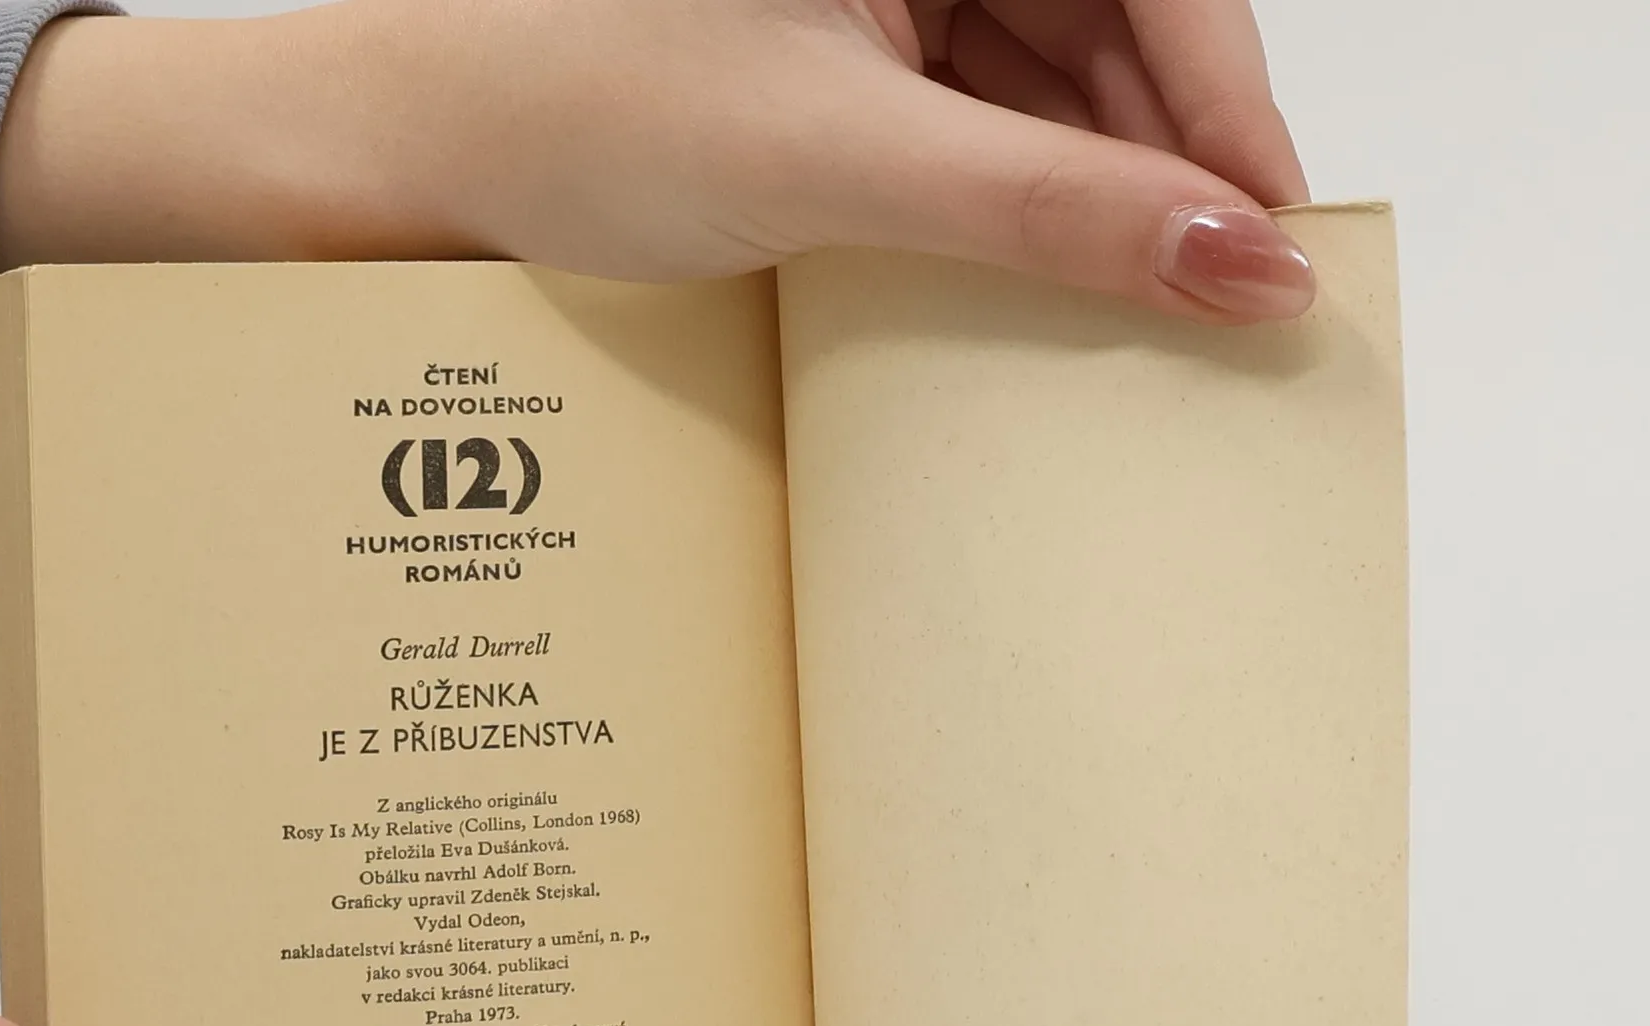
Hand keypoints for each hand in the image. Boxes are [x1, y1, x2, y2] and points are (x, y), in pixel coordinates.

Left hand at [0, 0, 1316, 322]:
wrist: (428, 156)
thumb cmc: (579, 105)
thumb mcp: (845, 162)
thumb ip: (1052, 211)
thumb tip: (1234, 262)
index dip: (1232, 107)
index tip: (1283, 236)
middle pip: (1121, 26)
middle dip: (1173, 163)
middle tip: (1224, 301)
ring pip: (1059, 80)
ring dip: (1103, 192)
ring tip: (1139, 312)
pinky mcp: (858, 57)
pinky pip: (986, 118)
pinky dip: (1024, 199)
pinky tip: (1047, 278)